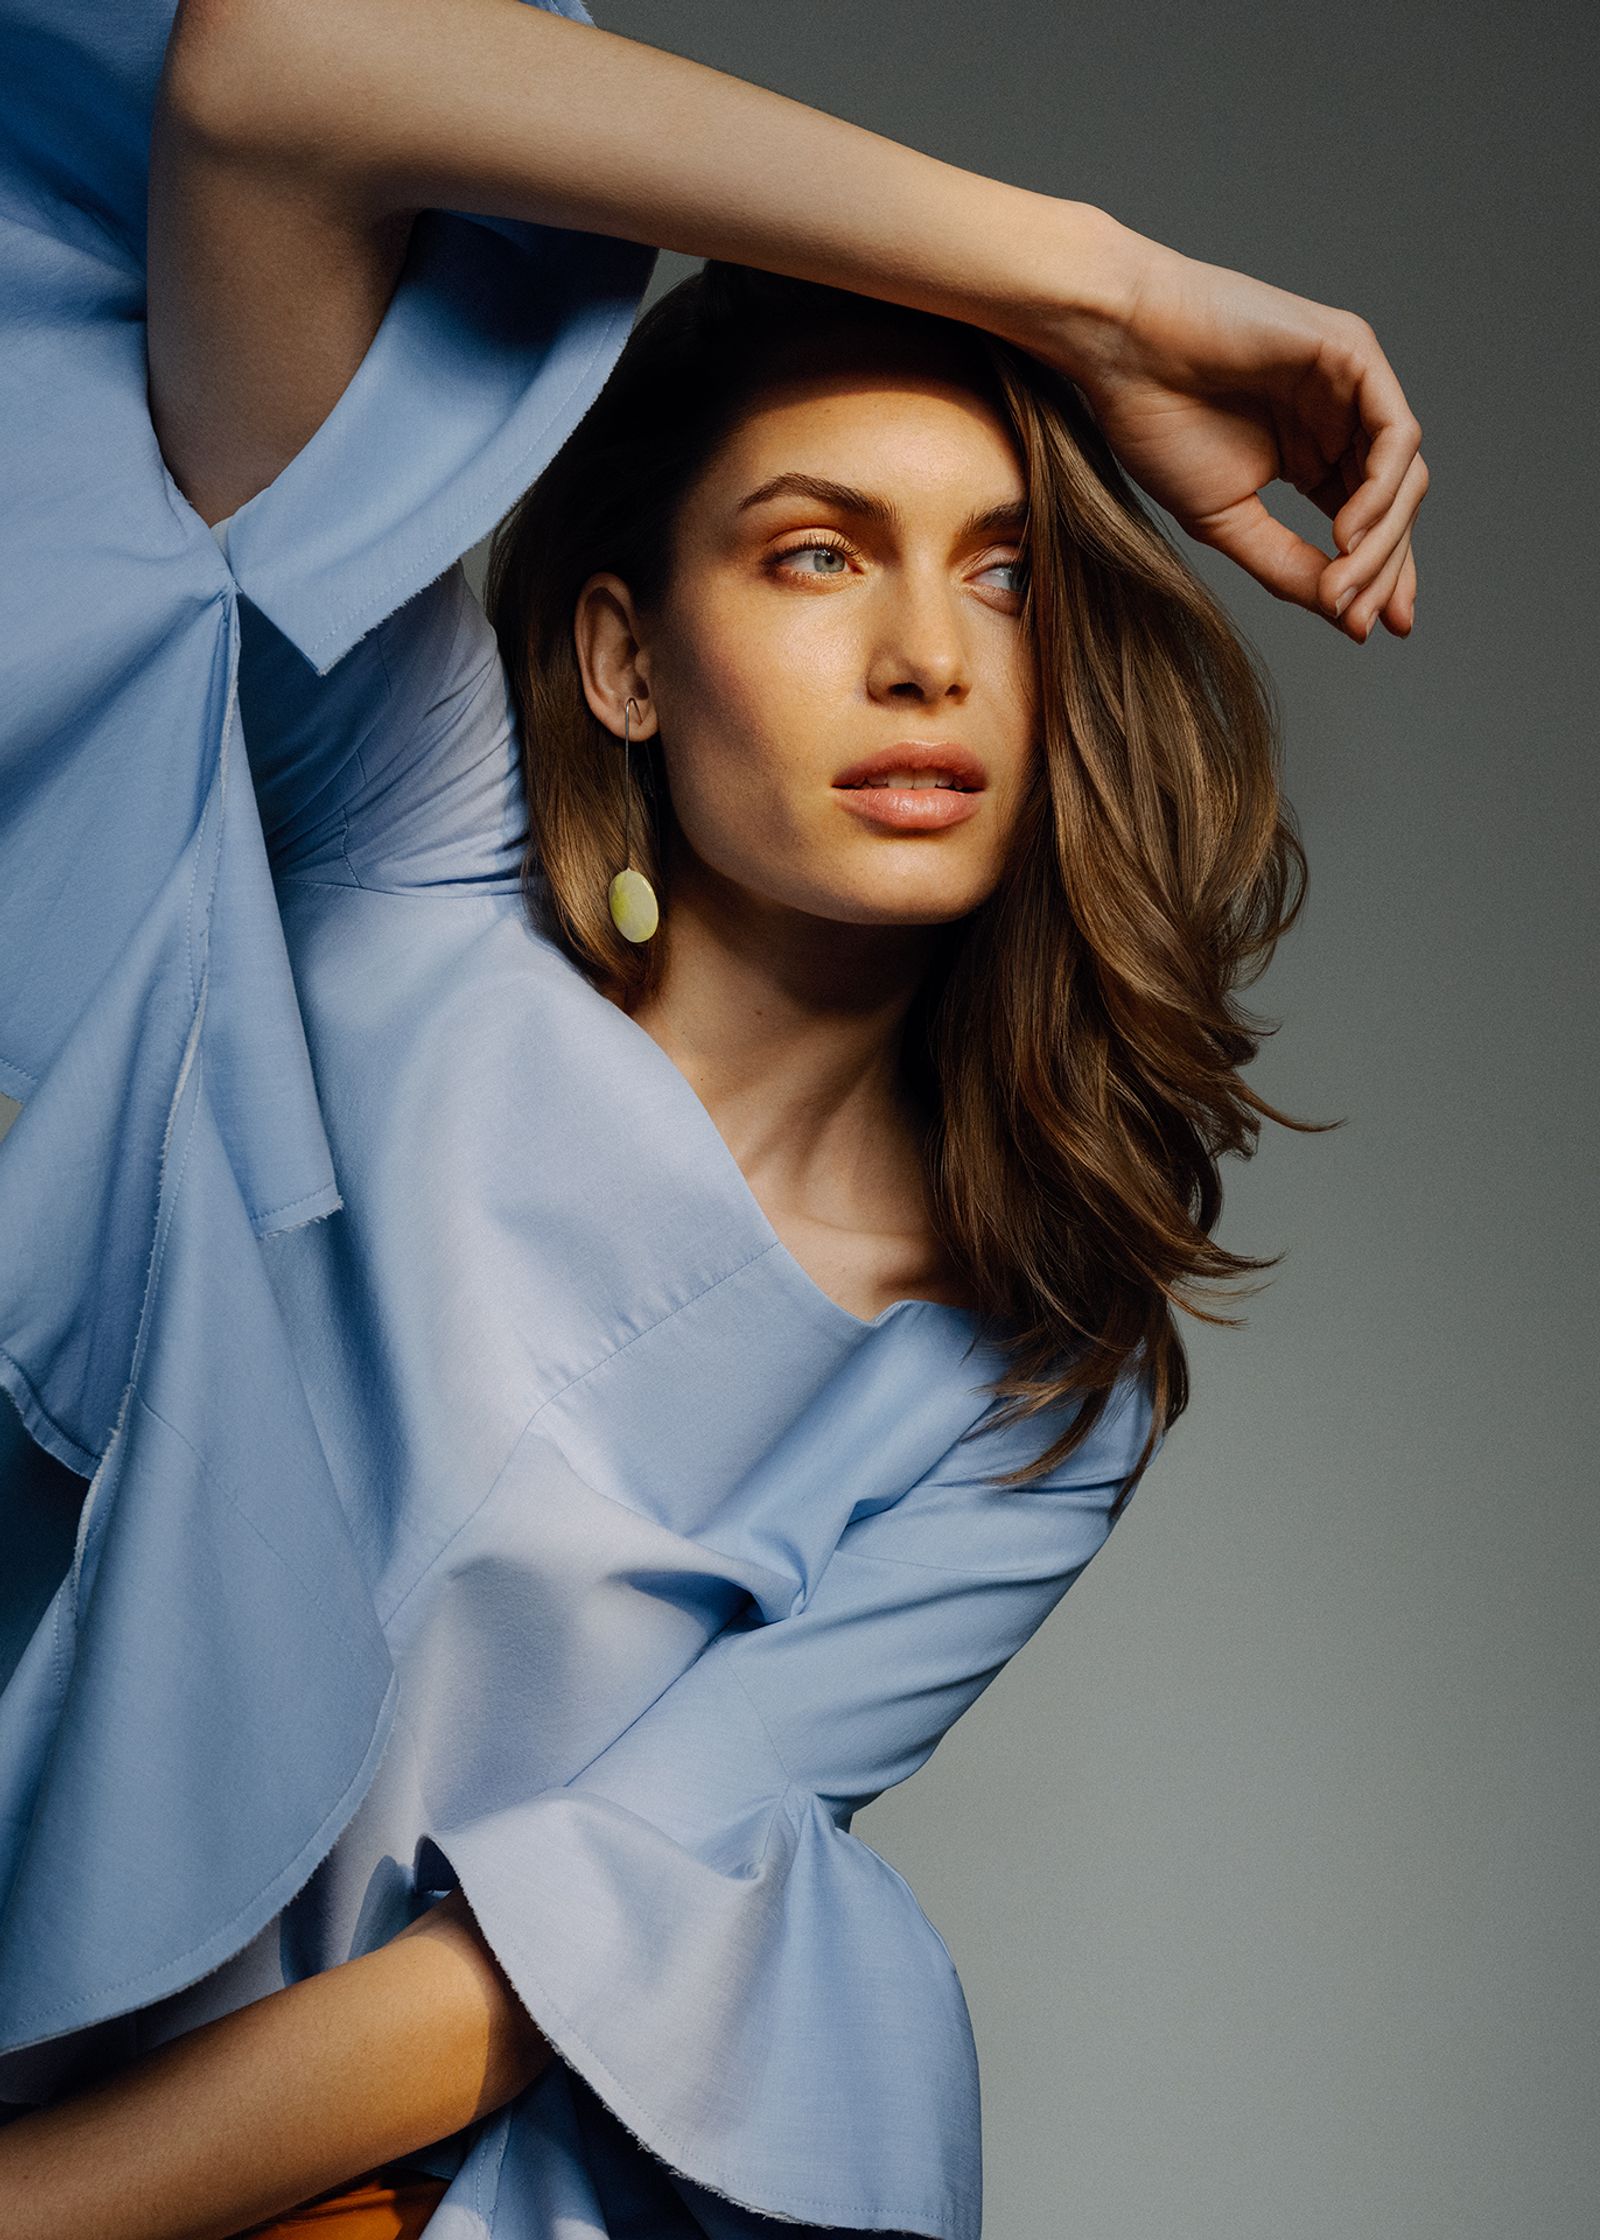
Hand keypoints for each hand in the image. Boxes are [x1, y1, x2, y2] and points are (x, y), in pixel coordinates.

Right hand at [1042, 220, 1427, 640]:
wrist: (1123, 350)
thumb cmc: (1158, 423)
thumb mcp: (1227, 521)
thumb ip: (1287, 566)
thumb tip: (1346, 616)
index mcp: (1314, 453)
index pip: (1368, 523)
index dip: (1377, 578)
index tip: (1368, 631)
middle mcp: (1342, 418)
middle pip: (1396, 505)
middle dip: (1386, 569)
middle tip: (1363, 620)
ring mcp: (1353, 384)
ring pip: (1404, 476)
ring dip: (1382, 542)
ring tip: (1344, 585)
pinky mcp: (1354, 352)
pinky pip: (1395, 436)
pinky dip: (1381, 492)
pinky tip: (1348, 533)